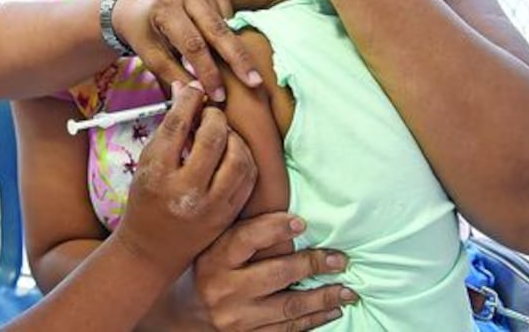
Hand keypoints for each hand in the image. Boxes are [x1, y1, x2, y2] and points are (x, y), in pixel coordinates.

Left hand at [111, 0, 263, 97]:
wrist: (139, 4)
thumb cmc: (144, 32)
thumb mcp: (150, 55)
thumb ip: (175, 74)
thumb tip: (201, 92)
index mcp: (165, 8)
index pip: (193, 44)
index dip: (209, 71)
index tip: (219, 94)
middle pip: (218, 30)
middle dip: (238, 59)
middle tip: (255, 82)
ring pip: (226, 24)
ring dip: (233, 50)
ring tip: (244, 71)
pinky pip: (227, 16)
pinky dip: (228, 34)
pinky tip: (222, 43)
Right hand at [113, 82, 256, 279]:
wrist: (153, 249)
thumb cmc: (147, 200)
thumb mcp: (147, 163)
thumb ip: (168, 129)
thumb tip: (185, 89)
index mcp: (158, 174)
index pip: (178, 125)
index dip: (189, 100)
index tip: (194, 89)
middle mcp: (186, 190)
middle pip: (212, 137)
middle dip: (214, 116)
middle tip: (210, 113)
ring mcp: (211, 205)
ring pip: (238, 157)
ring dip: (234, 137)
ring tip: (223, 133)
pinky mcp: (228, 214)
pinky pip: (247, 177)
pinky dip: (244, 157)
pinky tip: (233, 151)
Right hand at [193, 213, 357, 330]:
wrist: (180, 316)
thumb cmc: (202, 271)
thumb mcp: (209, 247)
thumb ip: (238, 232)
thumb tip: (282, 208)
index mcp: (213, 261)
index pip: (245, 239)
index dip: (275, 228)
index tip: (301, 222)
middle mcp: (225, 290)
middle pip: (276, 274)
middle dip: (313, 265)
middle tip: (341, 259)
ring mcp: (238, 319)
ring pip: (289, 308)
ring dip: (324, 298)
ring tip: (348, 290)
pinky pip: (288, 330)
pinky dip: (314, 320)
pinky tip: (332, 310)